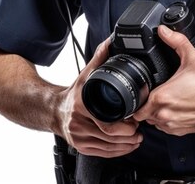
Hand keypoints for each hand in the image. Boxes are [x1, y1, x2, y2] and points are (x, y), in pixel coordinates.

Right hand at [58, 39, 142, 157]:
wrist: (54, 110)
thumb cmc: (73, 93)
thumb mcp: (85, 74)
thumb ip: (100, 57)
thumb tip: (111, 41)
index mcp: (82, 105)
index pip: (106, 121)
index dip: (124, 124)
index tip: (136, 119)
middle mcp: (78, 123)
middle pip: (108, 136)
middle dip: (128, 135)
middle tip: (140, 128)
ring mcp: (79, 137)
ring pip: (107, 147)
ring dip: (125, 145)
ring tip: (137, 137)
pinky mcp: (81, 147)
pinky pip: (101, 153)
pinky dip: (117, 152)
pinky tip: (127, 146)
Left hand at [132, 25, 194, 135]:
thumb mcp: (192, 56)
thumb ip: (176, 41)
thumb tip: (163, 31)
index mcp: (163, 97)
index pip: (137, 105)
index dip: (138, 97)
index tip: (143, 90)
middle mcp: (165, 114)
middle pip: (144, 114)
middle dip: (147, 104)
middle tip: (156, 92)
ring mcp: (173, 124)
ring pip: (154, 122)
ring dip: (156, 113)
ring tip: (167, 99)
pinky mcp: (180, 131)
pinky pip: (165, 128)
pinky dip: (167, 120)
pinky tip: (176, 107)